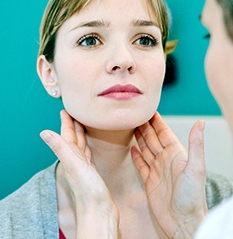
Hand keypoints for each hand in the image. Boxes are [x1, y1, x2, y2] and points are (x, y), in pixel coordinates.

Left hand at [40, 110, 118, 237]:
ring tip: (82, 123)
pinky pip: (88, 154)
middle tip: (74, 112)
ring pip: (81, 145)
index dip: (66, 122)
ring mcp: (83, 166)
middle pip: (73, 138)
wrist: (99, 211)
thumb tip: (43, 132)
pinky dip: (87, 146)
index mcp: (71, 157)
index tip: (65, 110)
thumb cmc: (88, 191)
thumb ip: (60, 148)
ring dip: (80, 134)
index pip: (66, 135)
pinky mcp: (92, 172)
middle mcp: (75, 160)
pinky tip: (88, 145)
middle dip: (73, 125)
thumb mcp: (74, 165)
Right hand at [131, 112, 206, 237]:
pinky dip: (136, 156)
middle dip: (144, 127)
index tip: (149, 110)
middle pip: (152, 139)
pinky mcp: (149, 181)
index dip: (157, 121)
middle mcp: (165, 160)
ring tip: (131, 128)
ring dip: (139, 138)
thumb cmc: (192, 196)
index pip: (164, 133)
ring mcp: (156, 170)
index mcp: (176, 154)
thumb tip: (200, 122)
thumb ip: (196, 144)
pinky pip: (140, 165)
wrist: (182, 221)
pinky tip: (132, 149)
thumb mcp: (195, 168)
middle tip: (135, 115)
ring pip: (145, 149)